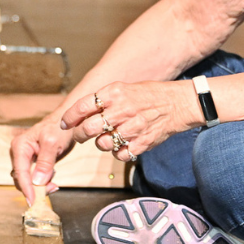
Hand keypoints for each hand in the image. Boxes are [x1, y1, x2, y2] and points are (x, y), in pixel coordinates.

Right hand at [9, 112, 75, 203]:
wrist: (68, 122)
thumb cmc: (59, 127)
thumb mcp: (52, 143)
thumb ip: (45, 162)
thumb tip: (37, 181)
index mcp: (20, 146)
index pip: (20, 172)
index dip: (26, 188)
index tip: (33, 201)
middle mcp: (19, 153)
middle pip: (21, 178)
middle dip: (34, 188)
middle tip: (51, 190)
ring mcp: (26, 158)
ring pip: (27, 180)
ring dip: (39, 187)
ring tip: (54, 185)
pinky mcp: (34, 162)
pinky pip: (34, 177)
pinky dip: (43, 182)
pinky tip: (52, 179)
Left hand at [59, 79, 199, 162]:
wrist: (178, 103)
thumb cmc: (148, 95)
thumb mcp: (123, 88)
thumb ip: (102, 100)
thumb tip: (79, 114)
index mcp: (115, 93)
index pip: (82, 106)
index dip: (70, 118)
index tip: (65, 124)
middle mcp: (122, 110)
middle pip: (88, 128)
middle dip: (79, 134)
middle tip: (80, 135)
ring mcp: (133, 128)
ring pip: (102, 144)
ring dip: (100, 144)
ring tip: (106, 138)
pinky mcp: (143, 143)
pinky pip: (120, 155)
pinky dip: (118, 153)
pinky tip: (121, 145)